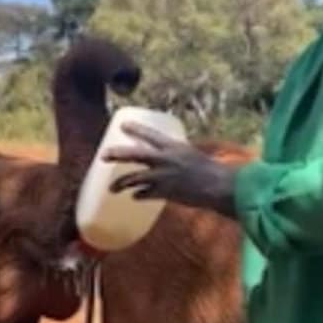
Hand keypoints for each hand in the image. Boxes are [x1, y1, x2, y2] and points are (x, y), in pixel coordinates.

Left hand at [102, 122, 238, 217]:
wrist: (218, 187)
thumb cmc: (211, 170)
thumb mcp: (192, 155)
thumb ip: (177, 155)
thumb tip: (166, 159)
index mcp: (174, 147)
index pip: (150, 135)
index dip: (136, 129)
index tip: (123, 125)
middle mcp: (165, 160)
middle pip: (135, 155)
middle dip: (117, 154)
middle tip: (103, 155)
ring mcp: (163, 177)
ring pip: (134, 178)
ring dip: (121, 183)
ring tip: (112, 188)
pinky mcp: (165, 192)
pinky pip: (146, 194)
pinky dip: (139, 195)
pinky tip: (134, 197)